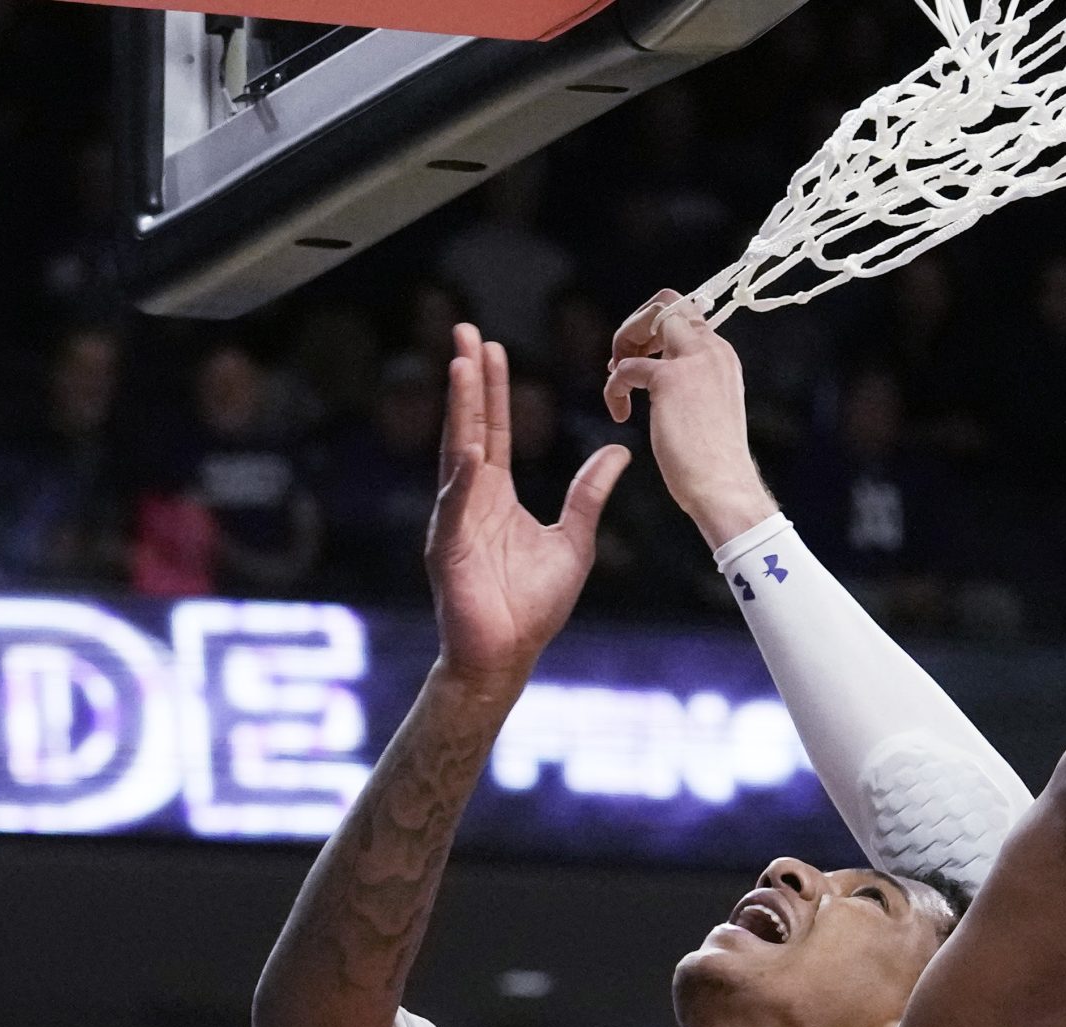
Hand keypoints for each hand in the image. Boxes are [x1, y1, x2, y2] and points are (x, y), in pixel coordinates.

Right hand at [426, 324, 631, 692]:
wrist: (507, 655)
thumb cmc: (532, 605)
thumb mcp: (574, 540)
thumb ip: (587, 495)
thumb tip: (616, 452)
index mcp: (494, 494)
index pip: (494, 428)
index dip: (492, 388)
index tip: (492, 346)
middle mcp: (469, 498)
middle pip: (468, 426)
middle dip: (466, 379)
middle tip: (465, 331)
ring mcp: (453, 520)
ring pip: (456, 454)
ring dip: (458, 410)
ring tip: (460, 367)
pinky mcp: (448, 549)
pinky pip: (456, 507)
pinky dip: (463, 479)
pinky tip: (471, 449)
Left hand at [602, 291, 777, 547]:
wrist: (724, 488)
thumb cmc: (713, 461)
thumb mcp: (706, 407)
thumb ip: (688, 382)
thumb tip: (650, 370)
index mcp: (721, 356)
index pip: (686, 314)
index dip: (654, 328)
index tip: (641, 358)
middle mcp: (712, 350)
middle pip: (667, 302)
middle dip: (634, 325)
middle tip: (622, 363)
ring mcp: (693, 362)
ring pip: (650, 315)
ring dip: (622, 341)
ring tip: (616, 378)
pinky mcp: (671, 380)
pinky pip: (626, 367)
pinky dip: (613, 388)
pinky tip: (619, 413)